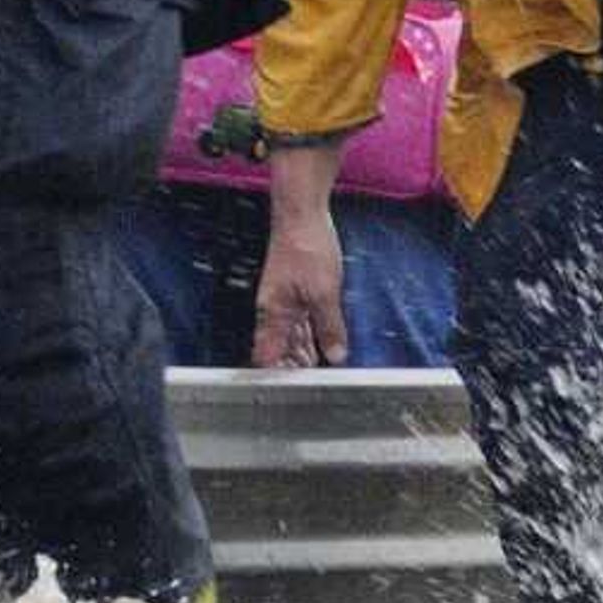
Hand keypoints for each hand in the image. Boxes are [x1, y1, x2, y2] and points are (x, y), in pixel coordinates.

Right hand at [251, 205, 346, 367]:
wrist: (302, 214)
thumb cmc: (306, 248)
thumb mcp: (325, 293)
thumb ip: (329, 327)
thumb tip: (335, 356)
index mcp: (273, 313)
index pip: (267, 354)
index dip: (277, 374)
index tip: (293, 389)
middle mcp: (274, 309)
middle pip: (278, 347)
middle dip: (293, 365)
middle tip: (313, 383)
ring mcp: (284, 298)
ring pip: (290, 334)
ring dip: (302, 351)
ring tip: (318, 369)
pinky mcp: (295, 289)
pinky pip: (299, 319)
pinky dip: (309, 334)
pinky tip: (320, 343)